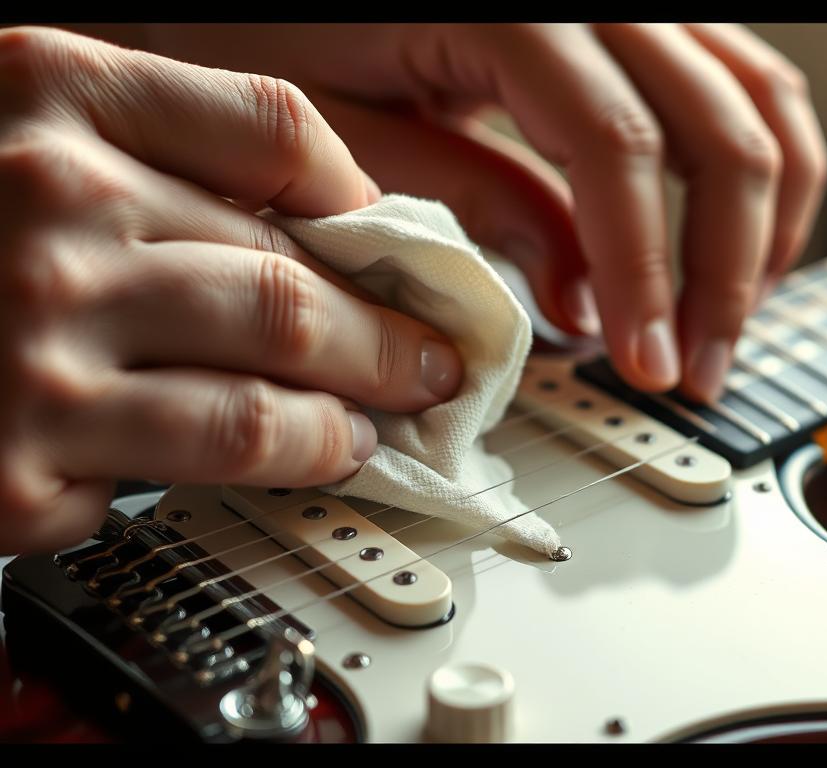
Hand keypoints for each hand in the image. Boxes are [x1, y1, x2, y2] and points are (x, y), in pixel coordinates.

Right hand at [0, 27, 464, 553]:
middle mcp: (43, 212)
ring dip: (342, 424)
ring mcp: (29, 347)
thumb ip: (147, 138)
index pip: (278, 134)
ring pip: (264, 403)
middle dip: (386, 338)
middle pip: (291, 282)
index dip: (366, 199)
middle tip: (428, 364)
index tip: (400, 247)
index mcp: (46, 93)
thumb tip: (321, 211)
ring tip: (369, 428)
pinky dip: (237, 480)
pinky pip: (176, 481)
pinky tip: (275, 468)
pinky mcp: (9, 470)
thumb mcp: (9, 117)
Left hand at [139, 23, 826, 401]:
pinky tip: (734, 241)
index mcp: (509, 1)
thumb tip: (575, 297)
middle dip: (723, 268)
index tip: (647, 363)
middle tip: (694, 371)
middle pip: (718, 124)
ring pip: (759, 97)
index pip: (617, 145)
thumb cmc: (265, 17)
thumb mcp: (334, 125)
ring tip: (727, 321)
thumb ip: (456, 202)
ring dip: (763, 221)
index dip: (646, 269)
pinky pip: (742, 79)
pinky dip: (758, 165)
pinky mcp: (643, 19)